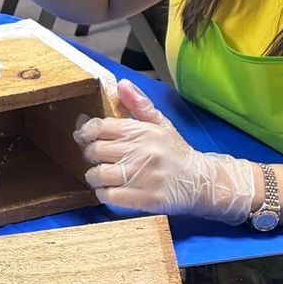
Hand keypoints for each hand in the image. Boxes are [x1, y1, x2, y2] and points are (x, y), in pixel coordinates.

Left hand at [76, 80, 257, 219]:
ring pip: (99, 174)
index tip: (83, 136)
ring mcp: (143, 176)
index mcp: (143, 131)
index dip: (85, 131)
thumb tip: (122, 84)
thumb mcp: (160, 123)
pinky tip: (110, 189)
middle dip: (90, 154)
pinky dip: (103, 193)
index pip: (100, 126)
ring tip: (101, 175)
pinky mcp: (146, 199)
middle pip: (96, 151)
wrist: (199, 181)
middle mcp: (142, 152)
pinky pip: (109, 196)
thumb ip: (139, 104)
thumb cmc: (175, 151)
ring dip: (94, 176)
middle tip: (96, 157)